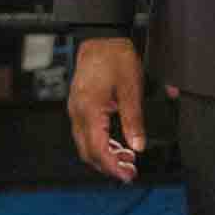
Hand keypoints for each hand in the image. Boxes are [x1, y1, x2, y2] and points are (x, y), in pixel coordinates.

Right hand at [67, 37, 146, 182]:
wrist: (101, 38)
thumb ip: (134, 120)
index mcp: (90, 111)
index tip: (128, 176)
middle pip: (88, 152)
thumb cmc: (116, 58)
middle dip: (109, 166)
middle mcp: (78, 114)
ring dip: (105, 155)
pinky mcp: (79, 107)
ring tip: (127, 159)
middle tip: (130, 172)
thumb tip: (138, 146)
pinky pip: (86, 133)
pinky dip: (101, 143)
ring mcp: (76, 110)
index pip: (98, 149)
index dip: (113, 166)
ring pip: (85, 144)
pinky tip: (117, 144)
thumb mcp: (132, 88)